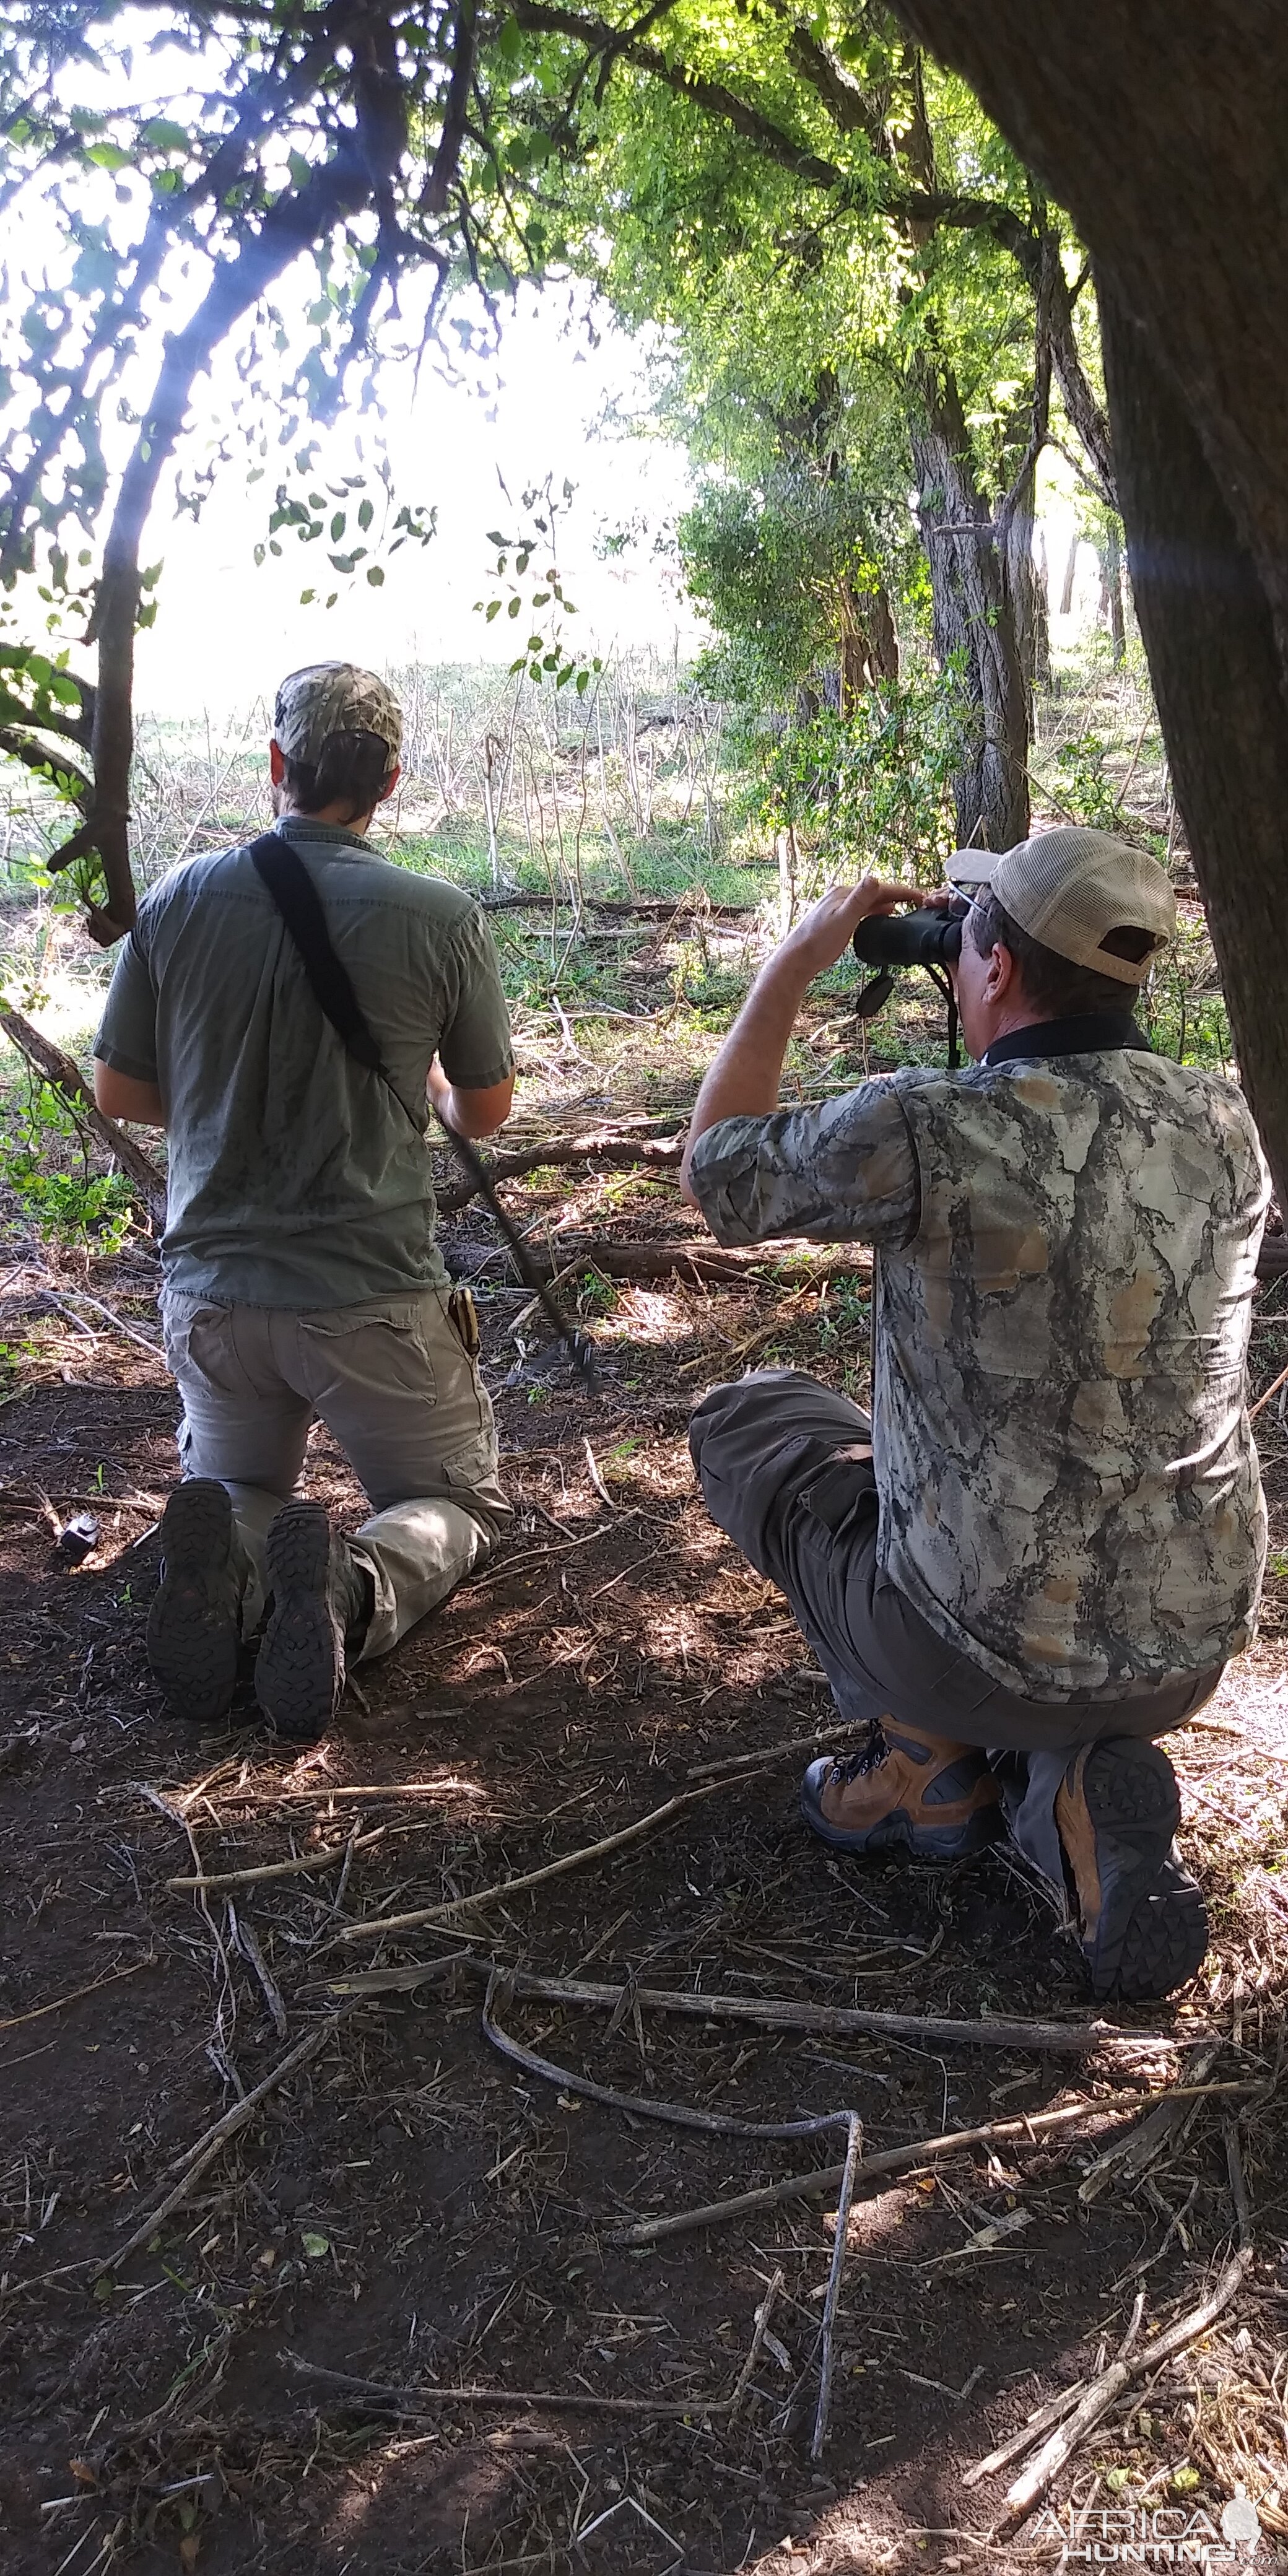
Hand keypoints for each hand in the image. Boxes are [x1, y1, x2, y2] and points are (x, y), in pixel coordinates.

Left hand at [779, 877, 917, 980]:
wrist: (797, 960)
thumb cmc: (817, 943)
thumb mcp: (843, 920)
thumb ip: (860, 900)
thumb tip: (874, 878)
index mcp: (843, 894)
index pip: (878, 888)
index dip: (901, 891)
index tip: (919, 895)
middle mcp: (840, 896)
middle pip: (874, 892)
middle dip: (896, 896)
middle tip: (917, 901)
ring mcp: (836, 907)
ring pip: (868, 902)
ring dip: (887, 903)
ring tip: (905, 907)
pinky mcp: (835, 919)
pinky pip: (861, 911)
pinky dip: (875, 912)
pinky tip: (881, 917)